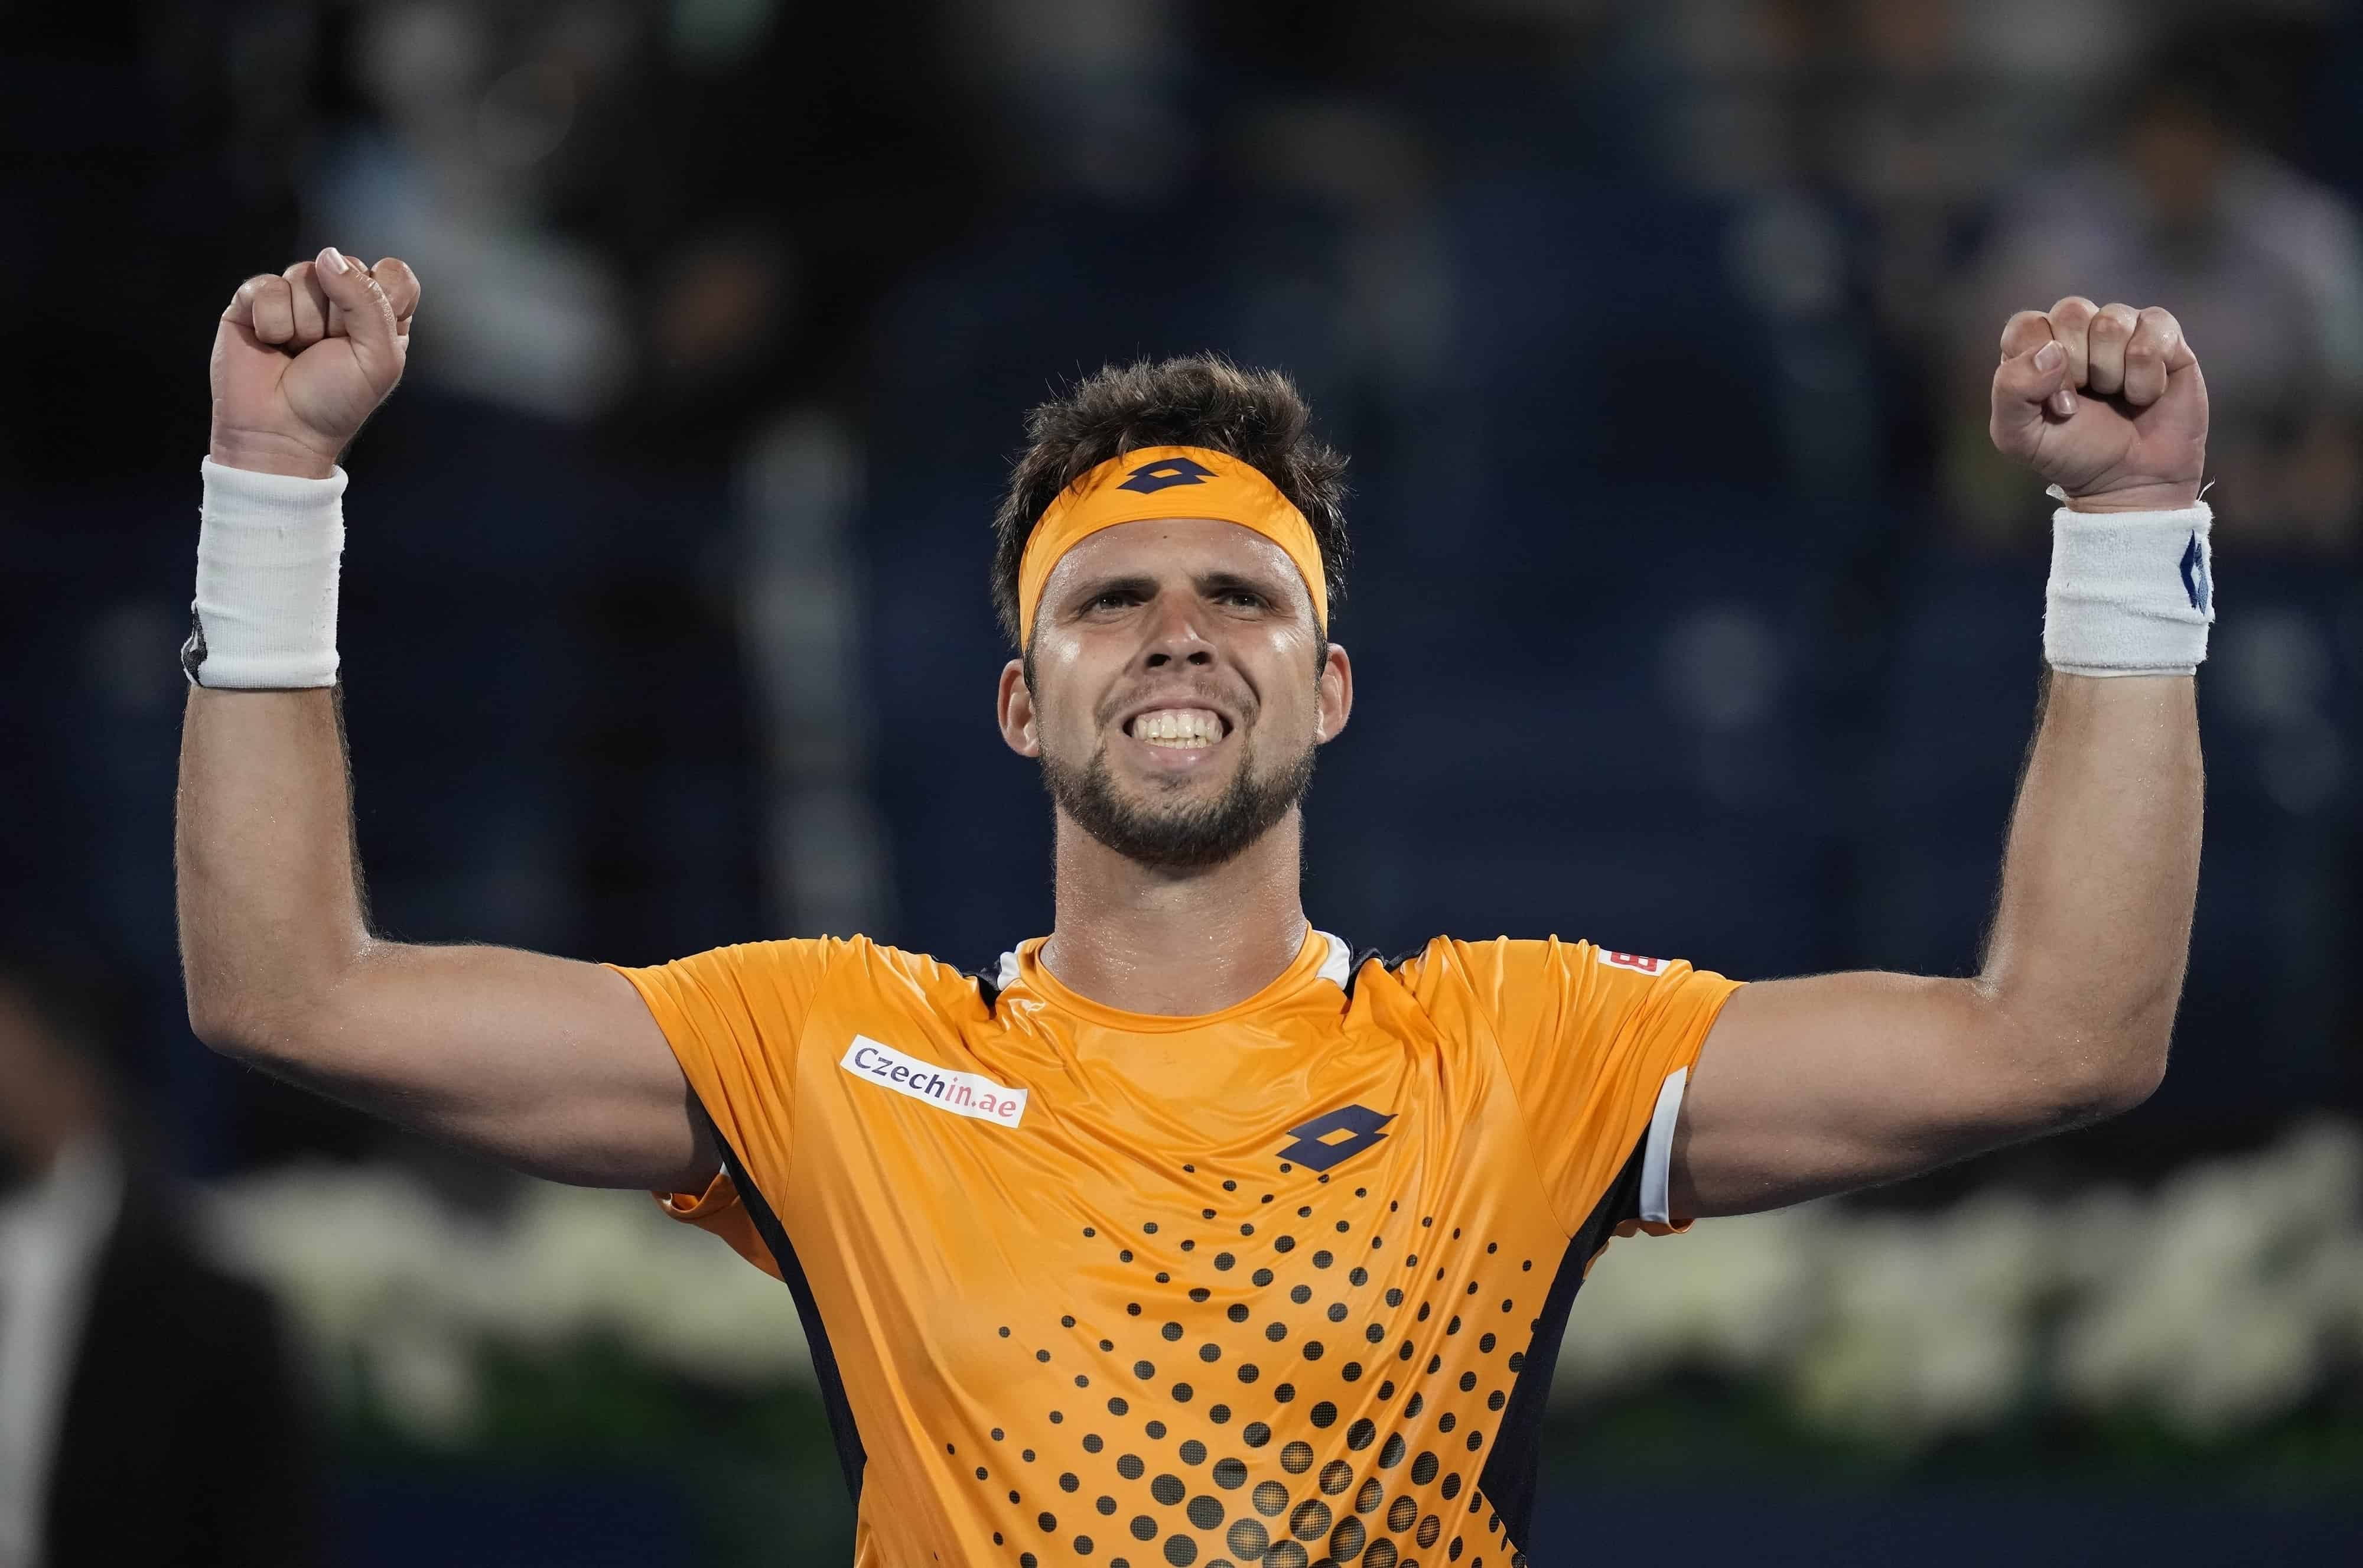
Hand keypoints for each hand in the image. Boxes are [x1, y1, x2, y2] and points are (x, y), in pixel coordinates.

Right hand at [209, 248, 421, 478]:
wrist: (280, 432)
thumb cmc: (336, 402)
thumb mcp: (379, 359)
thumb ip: (369, 301)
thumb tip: (328, 257)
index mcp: (378, 315)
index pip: (392, 273)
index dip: (382, 295)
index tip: (371, 332)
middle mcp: (339, 300)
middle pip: (346, 268)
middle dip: (338, 317)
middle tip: (327, 352)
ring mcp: (295, 297)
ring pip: (305, 274)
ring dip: (304, 323)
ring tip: (298, 351)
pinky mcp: (254, 300)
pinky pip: (267, 286)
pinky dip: (271, 322)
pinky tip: (271, 344)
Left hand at [1988, 297, 2207, 512]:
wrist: (2131, 483)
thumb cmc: (2073, 456)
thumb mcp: (2018, 437)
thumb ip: (2010, 390)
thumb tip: (2052, 351)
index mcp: (2034, 350)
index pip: (2027, 325)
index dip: (2040, 363)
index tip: (2057, 404)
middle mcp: (2077, 333)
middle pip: (2072, 311)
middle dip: (2079, 366)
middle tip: (2087, 401)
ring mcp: (2121, 331)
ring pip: (2113, 320)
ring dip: (2114, 372)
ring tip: (2117, 397)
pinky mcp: (2163, 337)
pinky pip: (2155, 329)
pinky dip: (2148, 373)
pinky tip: (2145, 394)